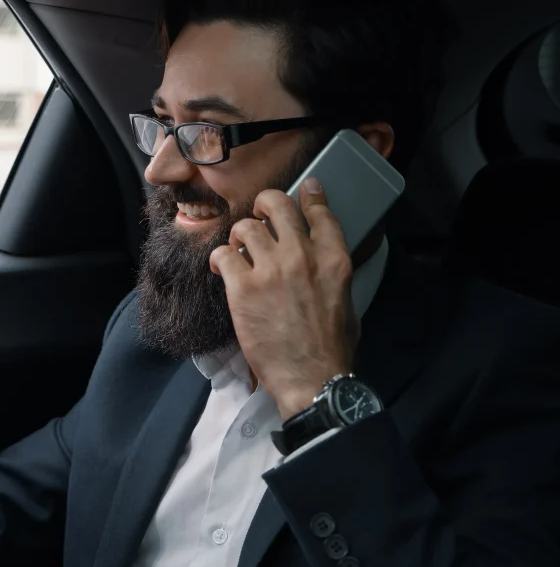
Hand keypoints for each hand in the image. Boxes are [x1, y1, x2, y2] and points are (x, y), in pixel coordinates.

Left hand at [209, 178, 358, 419]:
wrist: (311, 378)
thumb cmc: (331, 348)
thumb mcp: (346, 301)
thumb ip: (332, 273)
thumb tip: (321, 263)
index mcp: (333, 259)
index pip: (319, 212)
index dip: (309, 195)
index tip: (303, 188)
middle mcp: (302, 256)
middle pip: (277, 204)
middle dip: (264, 203)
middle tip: (258, 214)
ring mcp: (271, 269)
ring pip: (245, 227)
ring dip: (238, 236)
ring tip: (238, 251)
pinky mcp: (243, 287)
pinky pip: (223, 254)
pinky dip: (219, 260)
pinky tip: (222, 270)